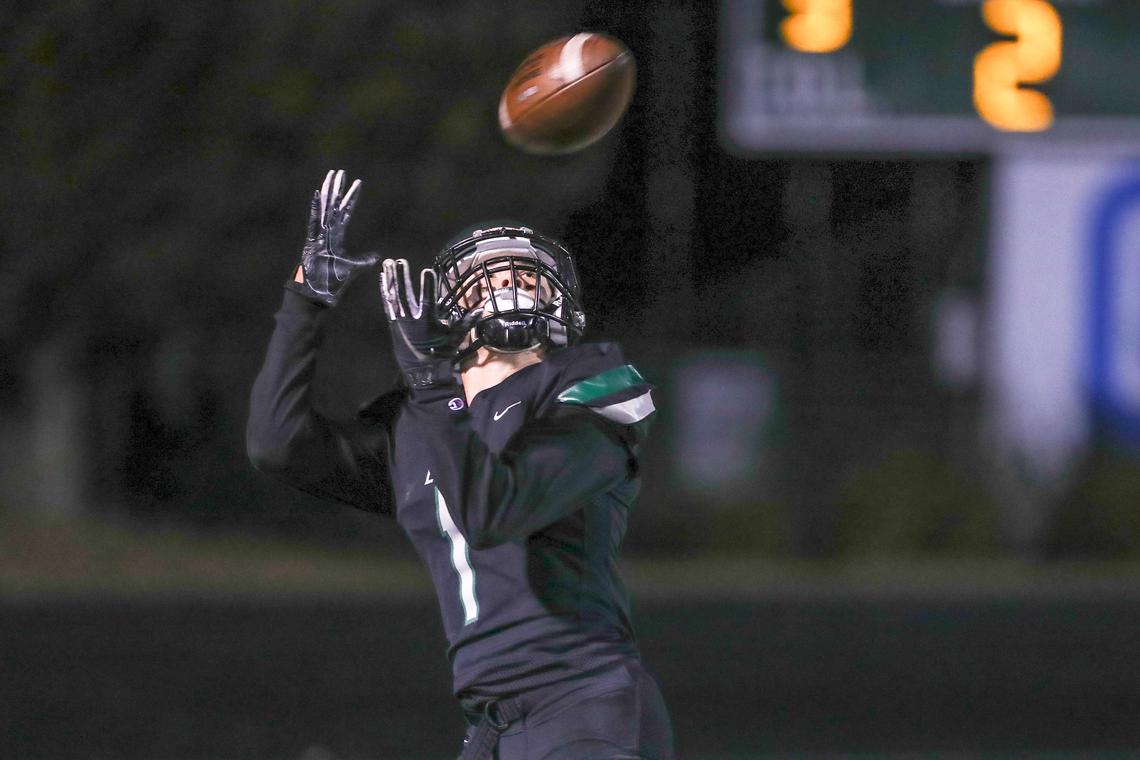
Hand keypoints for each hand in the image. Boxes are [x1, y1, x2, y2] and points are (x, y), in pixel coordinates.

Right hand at [287, 169, 376, 306]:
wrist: (317, 295)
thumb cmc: (331, 284)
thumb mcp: (353, 269)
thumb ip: (364, 261)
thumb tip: (377, 257)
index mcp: (336, 237)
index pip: (346, 213)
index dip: (351, 199)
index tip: (357, 183)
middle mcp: (326, 233)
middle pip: (333, 206)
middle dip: (338, 189)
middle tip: (341, 171)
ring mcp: (318, 236)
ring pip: (325, 209)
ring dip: (329, 192)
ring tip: (332, 176)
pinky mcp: (311, 242)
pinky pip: (314, 222)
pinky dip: (315, 208)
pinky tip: (317, 194)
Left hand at [380, 258, 468, 388]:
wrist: (422, 372)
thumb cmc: (440, 354)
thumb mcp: (455, 338)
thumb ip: (466, 322)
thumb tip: (481, 309)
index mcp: (427, 323)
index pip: (428, 300)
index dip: (428, 285)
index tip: (427, 270)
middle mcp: (411, 321)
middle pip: (405, 295)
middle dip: (402, 277)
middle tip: (400, 261)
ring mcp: (400, 322)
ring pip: (394, 297)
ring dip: (391, 280)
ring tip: (388, 263)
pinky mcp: (394, 324)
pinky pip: (388, 304)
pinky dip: (386, 291)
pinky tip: (384, 279)